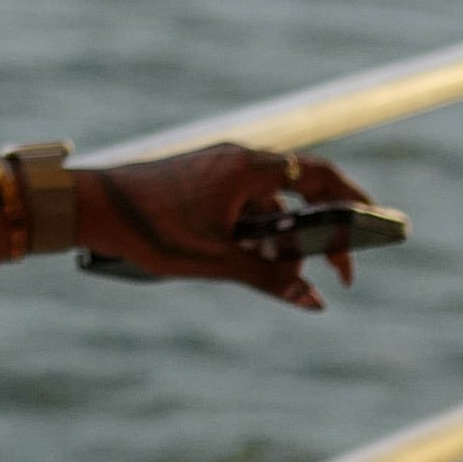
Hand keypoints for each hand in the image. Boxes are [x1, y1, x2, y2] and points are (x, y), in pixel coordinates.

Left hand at [72, 143, 372, 312]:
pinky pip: (243, 205)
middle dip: (323, 231)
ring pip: (269, 203)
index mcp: (246, 167)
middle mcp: (236, 160)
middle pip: (298, 190)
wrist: (87, 206)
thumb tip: (315, 301)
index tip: (374, 226)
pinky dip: (256, 232)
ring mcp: (216, 169)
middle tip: (339, 270)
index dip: (352, 199)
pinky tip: (251, 263)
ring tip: (288, 277)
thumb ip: (269, 278)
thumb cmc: (148, 228)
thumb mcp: (215, 260)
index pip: (318, 174)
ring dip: (284, 238)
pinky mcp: (199, 181)